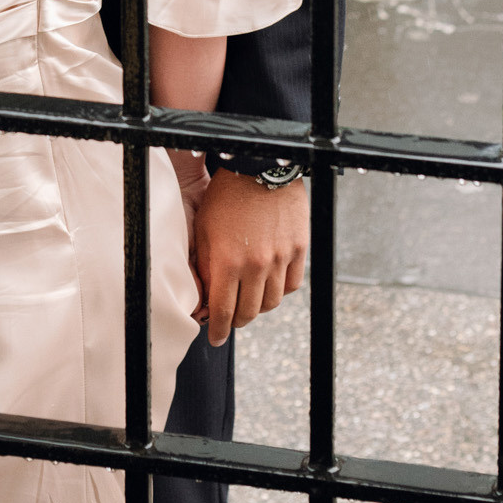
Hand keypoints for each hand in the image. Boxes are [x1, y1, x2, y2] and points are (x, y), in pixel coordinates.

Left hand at [189, 170, 307, 345]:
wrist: (258, 164)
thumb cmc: (224, 196)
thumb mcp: (203, 231)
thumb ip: (204, 268)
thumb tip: (204, 302)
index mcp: (227, 261)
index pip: (222, 312)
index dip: (217, 330)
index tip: (214, 338)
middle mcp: (256, 265)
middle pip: (249, 313)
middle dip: (235, 321)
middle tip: (229, 319)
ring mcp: (280, 258)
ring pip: (271, 303)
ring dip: (258, 307)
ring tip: (248, 300)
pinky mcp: (298, 249)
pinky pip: (291, 285)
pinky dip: (279, 291)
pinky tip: (268, 284)